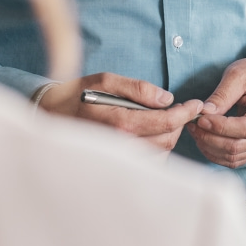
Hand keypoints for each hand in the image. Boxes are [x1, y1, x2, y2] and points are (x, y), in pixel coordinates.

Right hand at [37, 72, 202, 151]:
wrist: (49, 116)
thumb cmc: (77, 94)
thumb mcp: (104, 80)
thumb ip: (137, 88)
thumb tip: (166, 99)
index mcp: (118, 122)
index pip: (164, 122)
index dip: (185, 113)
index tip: (196, 105)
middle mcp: (119, 144)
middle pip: (166, 140)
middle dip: (179, 124)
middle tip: (184, 109)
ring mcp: (117, 158)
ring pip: (159, 154)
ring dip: (169, 137)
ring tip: (168, 120)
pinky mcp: (115, 165)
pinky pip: (147, 163)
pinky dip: (158, 149)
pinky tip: (153, 134)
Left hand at [186, 53, 245, 167]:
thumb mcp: (239, 73)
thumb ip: (222, 94)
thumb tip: (205, 112)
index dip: (220, 127)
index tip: (201, 118)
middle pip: (237, 147)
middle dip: (210, 138)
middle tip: (193, 124)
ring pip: (234, 157)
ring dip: (210, 147)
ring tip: (196, 130)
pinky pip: (234, 160)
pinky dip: (216, 153)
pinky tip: (204, 139)